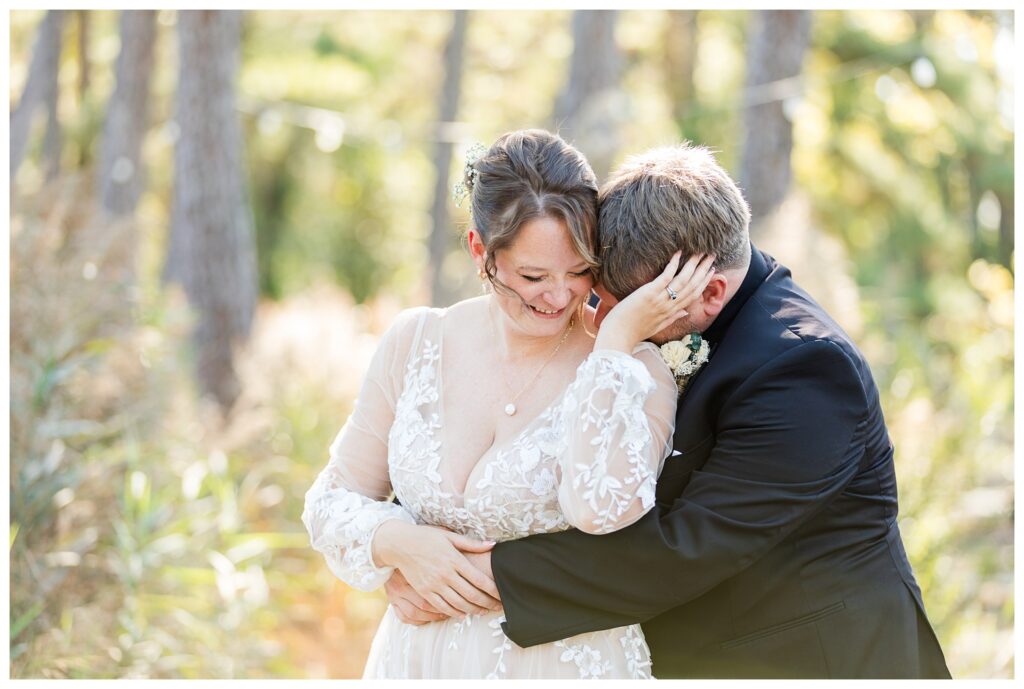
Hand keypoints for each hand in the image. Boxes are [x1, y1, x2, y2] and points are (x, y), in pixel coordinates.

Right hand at [372, 521, 502, 617]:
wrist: (400, 544)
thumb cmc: (426, 537)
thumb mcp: (449, 536)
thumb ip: (471, 543)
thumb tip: (493, 544)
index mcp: (454, 559)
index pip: (478, 579)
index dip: (492, 589)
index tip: (501, 594)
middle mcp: (445, 573)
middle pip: (471, 594)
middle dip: (487, 602)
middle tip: (497, 607)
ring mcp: (434, 584)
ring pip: (458, 603)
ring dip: (473, 610)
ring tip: (483, 612)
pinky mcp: (424, 591)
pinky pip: (442, 607)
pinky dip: (454, 612)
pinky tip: (463, 614)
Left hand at [594, 252, 714, 352]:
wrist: (618, 337)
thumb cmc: (633, 332)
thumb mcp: (656, 327)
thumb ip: (672, 318)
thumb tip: (684, 313)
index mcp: (671, 313)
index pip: (693, 295)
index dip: (704, 282)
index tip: (712, 271)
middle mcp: (669, 306)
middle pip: (692, 286)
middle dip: (703, 270)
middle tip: (711, 255)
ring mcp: (660, 300)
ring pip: (683, 280)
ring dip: (693, 265)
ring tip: (700, 252)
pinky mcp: (649, 294)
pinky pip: (665, 277)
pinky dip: (673, 265)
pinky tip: (678, 253)